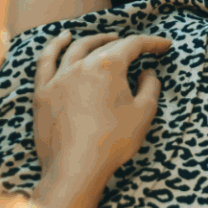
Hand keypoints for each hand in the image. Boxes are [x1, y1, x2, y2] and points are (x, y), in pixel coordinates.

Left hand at [30, 30, 170, 207]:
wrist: (75, 169)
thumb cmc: (113, 142)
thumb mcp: (144, 113)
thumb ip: (149, 87)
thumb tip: (147, 73)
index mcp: (108, 67)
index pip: (133, 44)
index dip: (152, 43)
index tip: (165, 45)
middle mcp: (81, 65)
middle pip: (105, 45)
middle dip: (125, 43)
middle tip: (140, 48)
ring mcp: (58, 78)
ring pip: (76, 48)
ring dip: (94, 40)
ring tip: (106, 38)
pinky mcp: (42, 93)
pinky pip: (45, 62)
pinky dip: (55, 46)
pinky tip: (63, 39)